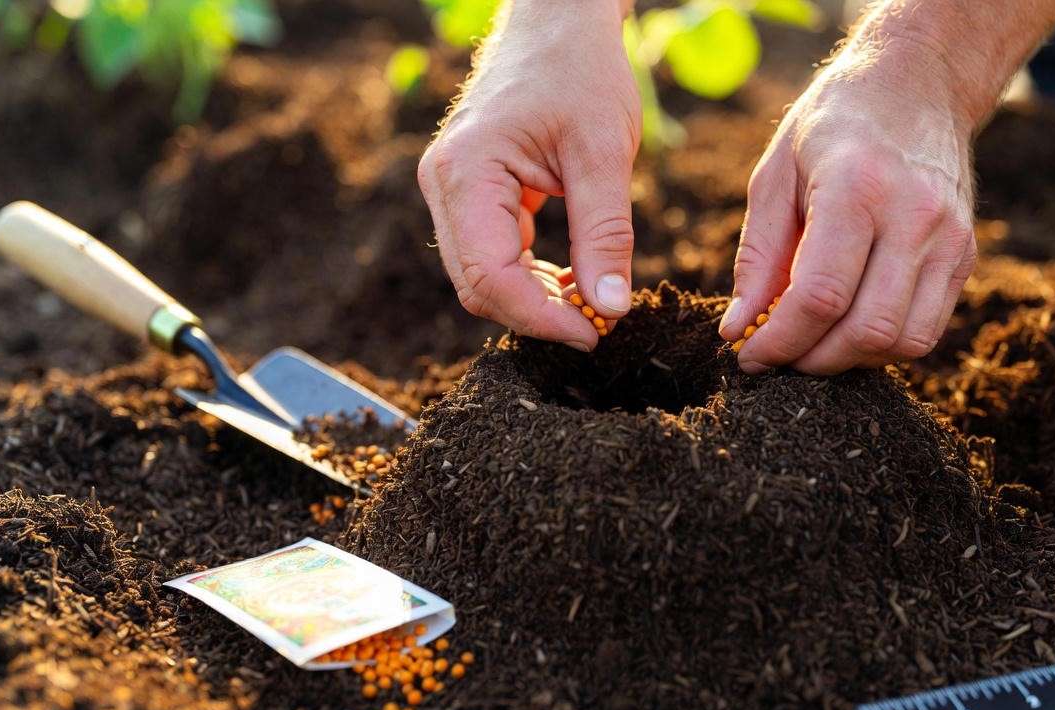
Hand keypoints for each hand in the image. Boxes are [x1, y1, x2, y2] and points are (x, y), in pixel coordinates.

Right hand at [418, 0, 638, 351]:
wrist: (558, 20)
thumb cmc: (580, 70)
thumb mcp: (604, 151)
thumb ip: (605, 234)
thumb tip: (610, 309)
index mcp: (466, 172)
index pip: (491, 277)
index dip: (541, 318)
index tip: (593, 334)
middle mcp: (444, 185)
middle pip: (478, 286)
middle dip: (536, 316)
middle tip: (598, 326)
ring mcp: (452, 191)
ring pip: (483, 277)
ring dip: (535, 300)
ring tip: (591, 304)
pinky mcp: (471, 194)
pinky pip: (492, 255)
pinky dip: (530, 278)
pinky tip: (572, 280)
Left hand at [719, 42, 977, 373]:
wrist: (916, 86)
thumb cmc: (831, 128)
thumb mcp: (775, 175)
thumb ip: (757, 257)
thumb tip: (738, 330)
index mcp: (857, 188)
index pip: (821, 296)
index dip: (780, 341)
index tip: (749, 356)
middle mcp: (913, 216)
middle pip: (867, 330)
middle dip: (812, 360)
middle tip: (779, 356)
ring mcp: (949, 239)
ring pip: (904, 342)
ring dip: (850, 360)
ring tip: (813, 344)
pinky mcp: (965, 256)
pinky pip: (927, 330)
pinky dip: (883, 346)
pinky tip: (849, 328)